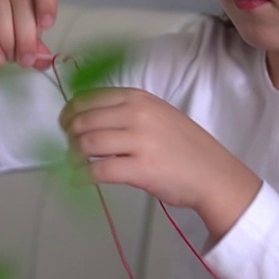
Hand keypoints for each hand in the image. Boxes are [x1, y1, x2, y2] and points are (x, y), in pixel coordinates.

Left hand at [59, 88, 261, 238]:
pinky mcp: (140, 169)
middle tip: (70, 147)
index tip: (65, 124)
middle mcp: (137, 114)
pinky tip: (80, 180)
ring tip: (75, 164)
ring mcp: (139, 141)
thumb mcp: (158, 115)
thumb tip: (86, 119)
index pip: (89, 98)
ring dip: (74, 156)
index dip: (70, 112)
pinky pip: (98, 171)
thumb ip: (126, 112)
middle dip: (69, 136)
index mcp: (139, 98)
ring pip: (87, 144)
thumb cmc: (185, 147)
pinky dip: (82, 177)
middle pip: (83, 121)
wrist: (213, 174)